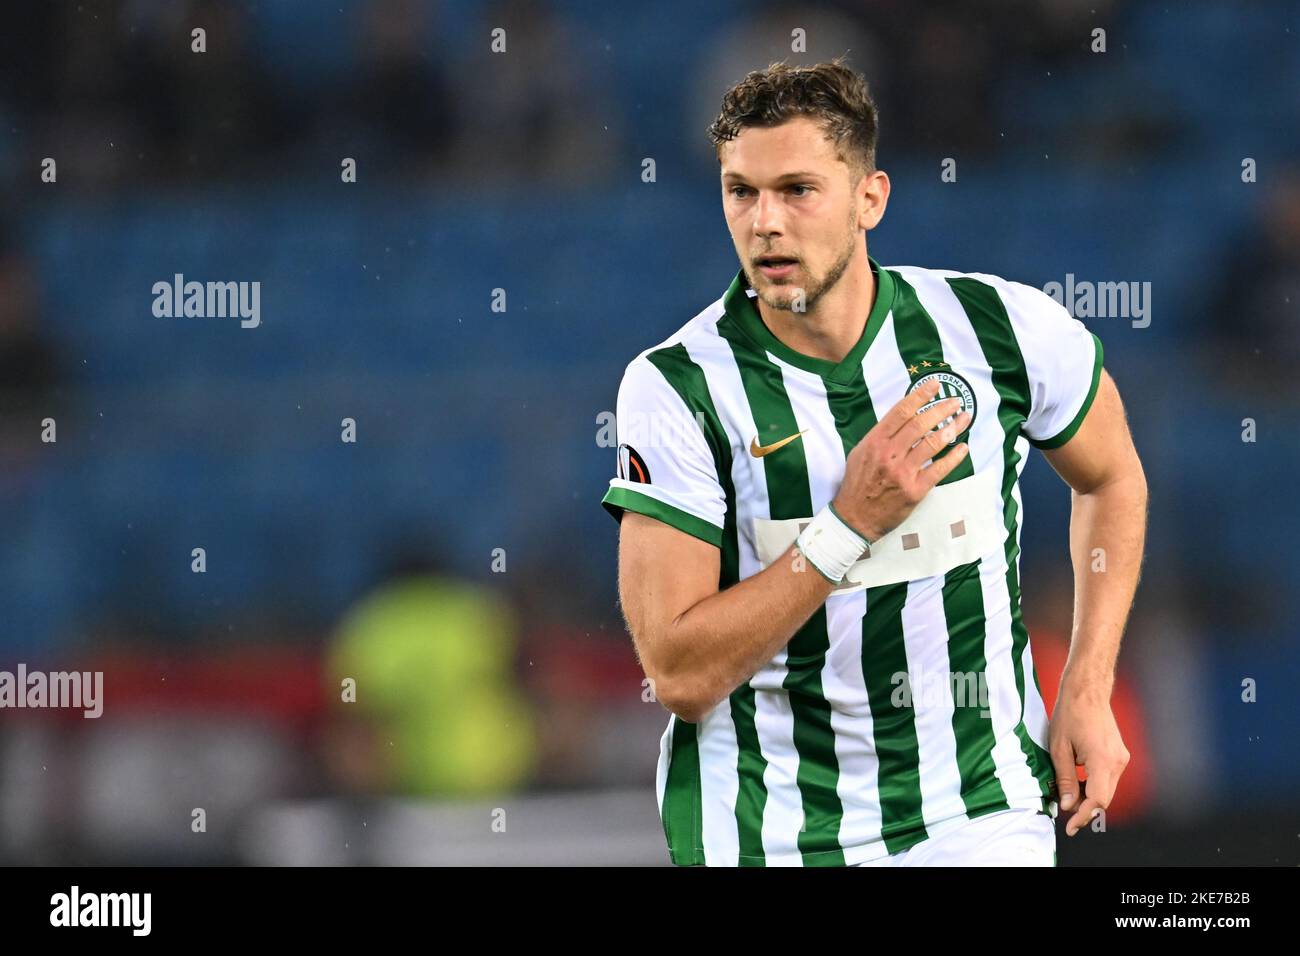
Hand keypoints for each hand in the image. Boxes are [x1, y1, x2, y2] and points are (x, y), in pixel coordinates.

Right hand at [831, 377, 971, 541]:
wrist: (855, 517)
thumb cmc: (858, 483)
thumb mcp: (860, 452)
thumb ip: (880, 436)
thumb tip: (902, 419)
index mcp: (875, 441)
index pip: (901, 411)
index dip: (920, 395)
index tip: (935, 385)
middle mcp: (889, 454)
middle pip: (920, 424)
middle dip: (941, 409)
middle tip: (955, 402)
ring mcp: (902, 472)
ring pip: (932, 444)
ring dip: (952, 428)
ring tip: (964, 419)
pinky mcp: (915, 490)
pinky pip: (939, 470)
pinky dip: (954, 458)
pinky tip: (963, 448)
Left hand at [1048, 682, 1130, 835]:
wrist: (1087, 691)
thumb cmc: (1070, 714)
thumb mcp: (1059, 748)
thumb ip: (1066, 779)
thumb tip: (1068, 805)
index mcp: (1102, 760)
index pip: (1097, 800)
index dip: (1083, 816)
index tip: (1070, 826)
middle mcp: (1118, 761)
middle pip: (1104, 798)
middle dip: (1085, 809)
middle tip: (1065, 812)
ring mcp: (1121, 757)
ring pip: (1107, 789)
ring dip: (1089, 797)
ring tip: (1068, 795)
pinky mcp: (1119, 754)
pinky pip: (1109, 778)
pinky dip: (1095, 785)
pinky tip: (1079, 783)